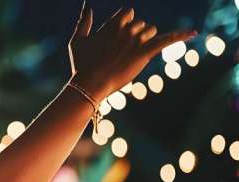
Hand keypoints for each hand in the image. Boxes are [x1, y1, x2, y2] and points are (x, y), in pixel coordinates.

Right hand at [69, 4, 195, 100]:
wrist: (90, 84)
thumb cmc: (81, 65)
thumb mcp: (77, 41)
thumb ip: (83, 23)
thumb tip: (88, 7)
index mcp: (112, 24)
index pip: (128, 13)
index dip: (126, 23)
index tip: (118, 36)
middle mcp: (126, 29)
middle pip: (141, 23)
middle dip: (135, 35)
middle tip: (121, 53)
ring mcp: (137, 40)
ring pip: (151, 31)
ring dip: (146, 41)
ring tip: (131, 56)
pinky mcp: (145, 53)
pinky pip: (167, 40)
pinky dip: (181, 36)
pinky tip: (193, 33)